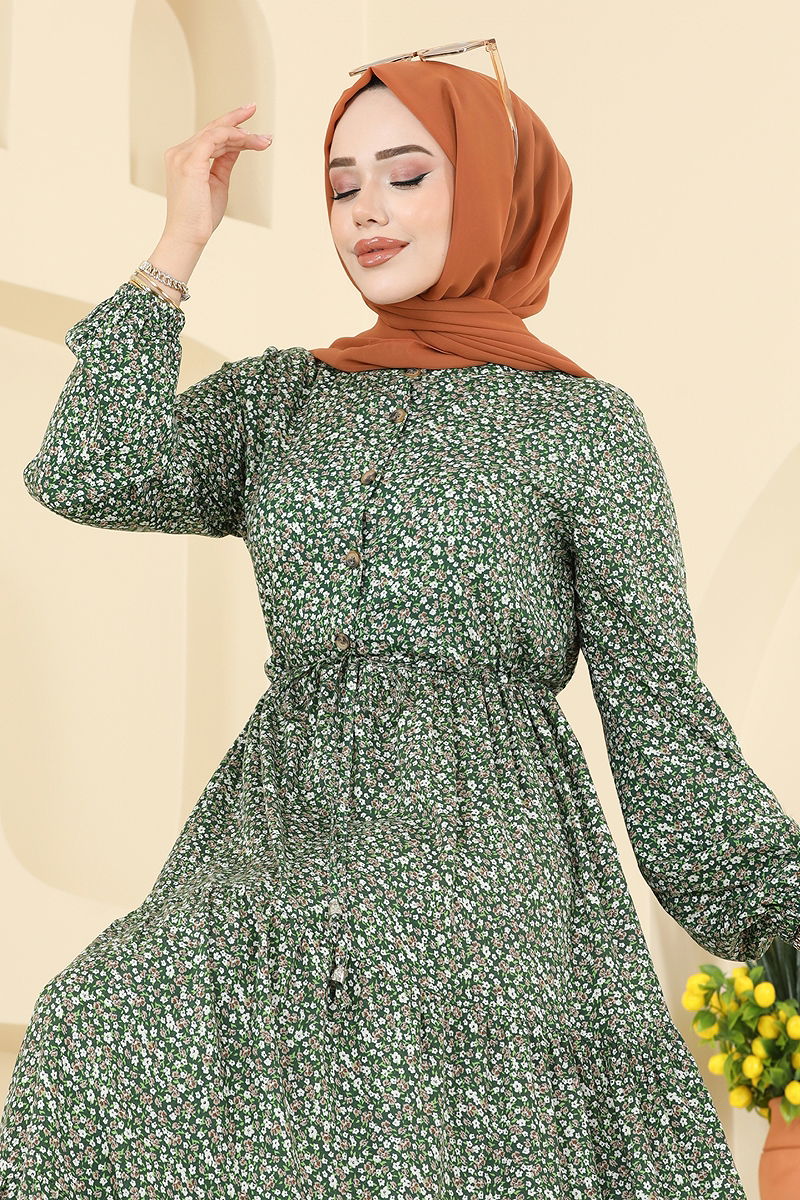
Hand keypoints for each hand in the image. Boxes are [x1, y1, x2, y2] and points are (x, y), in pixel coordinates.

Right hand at [160, 103, 271, 249]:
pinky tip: (249, 140)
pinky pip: (214, 138)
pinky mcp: (189, 161)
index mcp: (183, 158)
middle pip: (212, 129)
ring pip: (216, 132)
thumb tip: (238, 146)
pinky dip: (233, 137)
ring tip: (264, 140)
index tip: (248, 119)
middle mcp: (179, 153)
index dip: (229, 125)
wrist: (188, 237)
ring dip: (243, 134)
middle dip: (236, 120)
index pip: (208, 136)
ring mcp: (181, 155)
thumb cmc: (201, 217)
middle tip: (254, 108)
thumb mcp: (218, 183)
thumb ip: (225, 162)